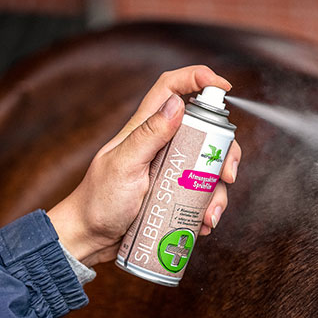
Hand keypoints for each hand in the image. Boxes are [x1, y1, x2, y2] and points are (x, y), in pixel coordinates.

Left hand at [47, 65, 240, 266]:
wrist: (90, 238)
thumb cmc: (98, 200)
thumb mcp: (124, 165)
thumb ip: (149, 134)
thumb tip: (177, 103)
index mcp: (146, 128)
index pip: (172, 88)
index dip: (198, 78)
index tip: (225, 87)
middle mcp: (163, 145)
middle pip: (206, 132)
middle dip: (225, 151)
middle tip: (228, 174)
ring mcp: (171, 171)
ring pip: (210, 169)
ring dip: (218, 192)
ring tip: (209, 215)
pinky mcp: (174, 195)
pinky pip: (202, 196)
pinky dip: (208, 210)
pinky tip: (203, 224)